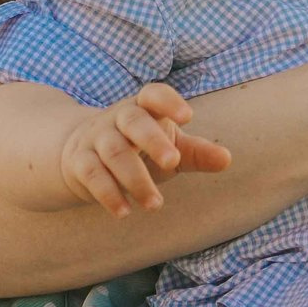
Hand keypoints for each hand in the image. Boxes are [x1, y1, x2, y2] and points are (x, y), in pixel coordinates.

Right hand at [60, 82, 230, 215]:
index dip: (169, 102)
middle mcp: (117, 118)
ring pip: (114, 152)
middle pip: (133, 121)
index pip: (154, 94)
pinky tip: (124, 212)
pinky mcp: (79, 162)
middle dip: (153, 140)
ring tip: (155, 205)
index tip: (188, 117)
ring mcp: (96, 138)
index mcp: (143, 108)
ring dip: (135, 179)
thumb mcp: (169, 147)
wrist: (80, 154)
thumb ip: (197, 153)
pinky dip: (108, 193)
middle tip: (173, 162)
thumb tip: (227, 159)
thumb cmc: (137, 148)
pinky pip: (92, 174)